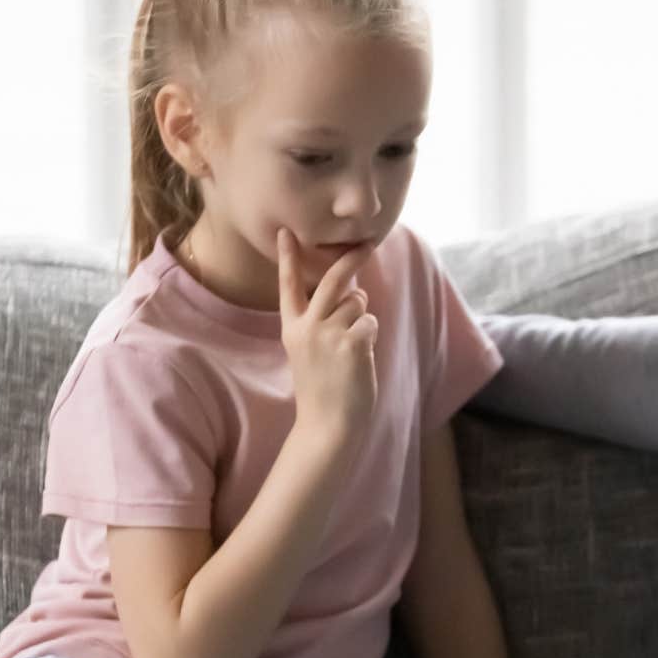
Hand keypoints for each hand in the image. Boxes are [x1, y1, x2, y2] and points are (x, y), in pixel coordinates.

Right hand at [276, 227, 377, 435]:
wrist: (328, 425)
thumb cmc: (324, 387)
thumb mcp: (311, 350)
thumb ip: (324, 320)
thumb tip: (353, 291)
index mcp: (292, 328)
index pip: (288, 286)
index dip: (288, 258)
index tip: (286, 232)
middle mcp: (306, 328)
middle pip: (332, 280)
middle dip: (351, 259)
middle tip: (367, 244)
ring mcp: (327, 335)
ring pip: (358, 302)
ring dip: (362, 318)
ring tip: (351, 348)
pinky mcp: (351, 344)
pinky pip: (370, 321)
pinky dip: (370, 335)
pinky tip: (359, 357)